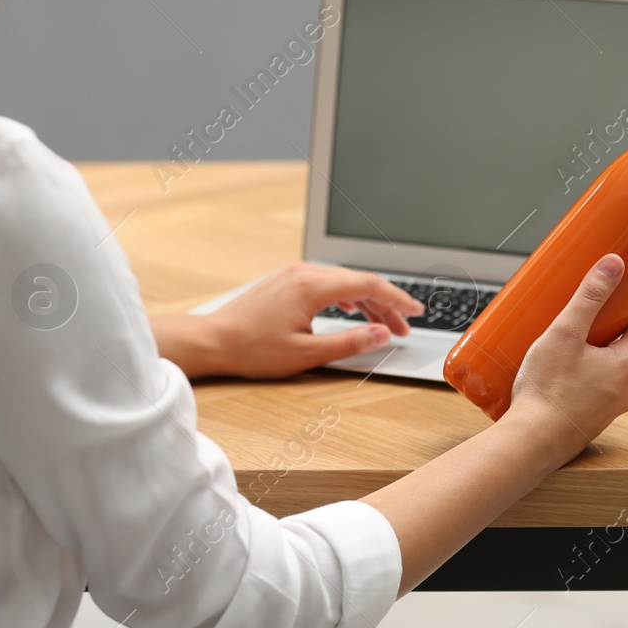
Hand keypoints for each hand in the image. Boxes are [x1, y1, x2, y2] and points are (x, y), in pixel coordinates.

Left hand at [150, 262, 424, 378]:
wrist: (212, 341)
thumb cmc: (252, 349)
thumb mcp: (306, 353)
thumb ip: (350, 342)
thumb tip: (382, 334)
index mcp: (313, 286)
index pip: (369, 284)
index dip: (397, 298)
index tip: (415, 311)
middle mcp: (305, 273)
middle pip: (359, 281)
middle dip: (385, 304)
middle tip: (403, 327)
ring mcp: (294, 274)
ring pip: (344, 282)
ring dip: (366, 301)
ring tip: (381, 324)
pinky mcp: (286, 280)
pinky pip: (327, 282)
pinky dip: (346, 296)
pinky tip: (351, 310)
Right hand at [503, 254, 627, 461]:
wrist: (528, 444)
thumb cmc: (546, 393)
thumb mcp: (565, 333)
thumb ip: (589, 297)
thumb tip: (614, 265)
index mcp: (626, 366)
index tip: (623, 294)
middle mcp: (625, 390)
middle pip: (626, 348)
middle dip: (608, 330)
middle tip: (584, 316)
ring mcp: (610, 409)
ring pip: (608, 371)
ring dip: (593, 355)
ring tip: (565, 345)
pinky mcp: (591, 422)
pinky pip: (594, 391)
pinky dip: (583, 378)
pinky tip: (558, 374)